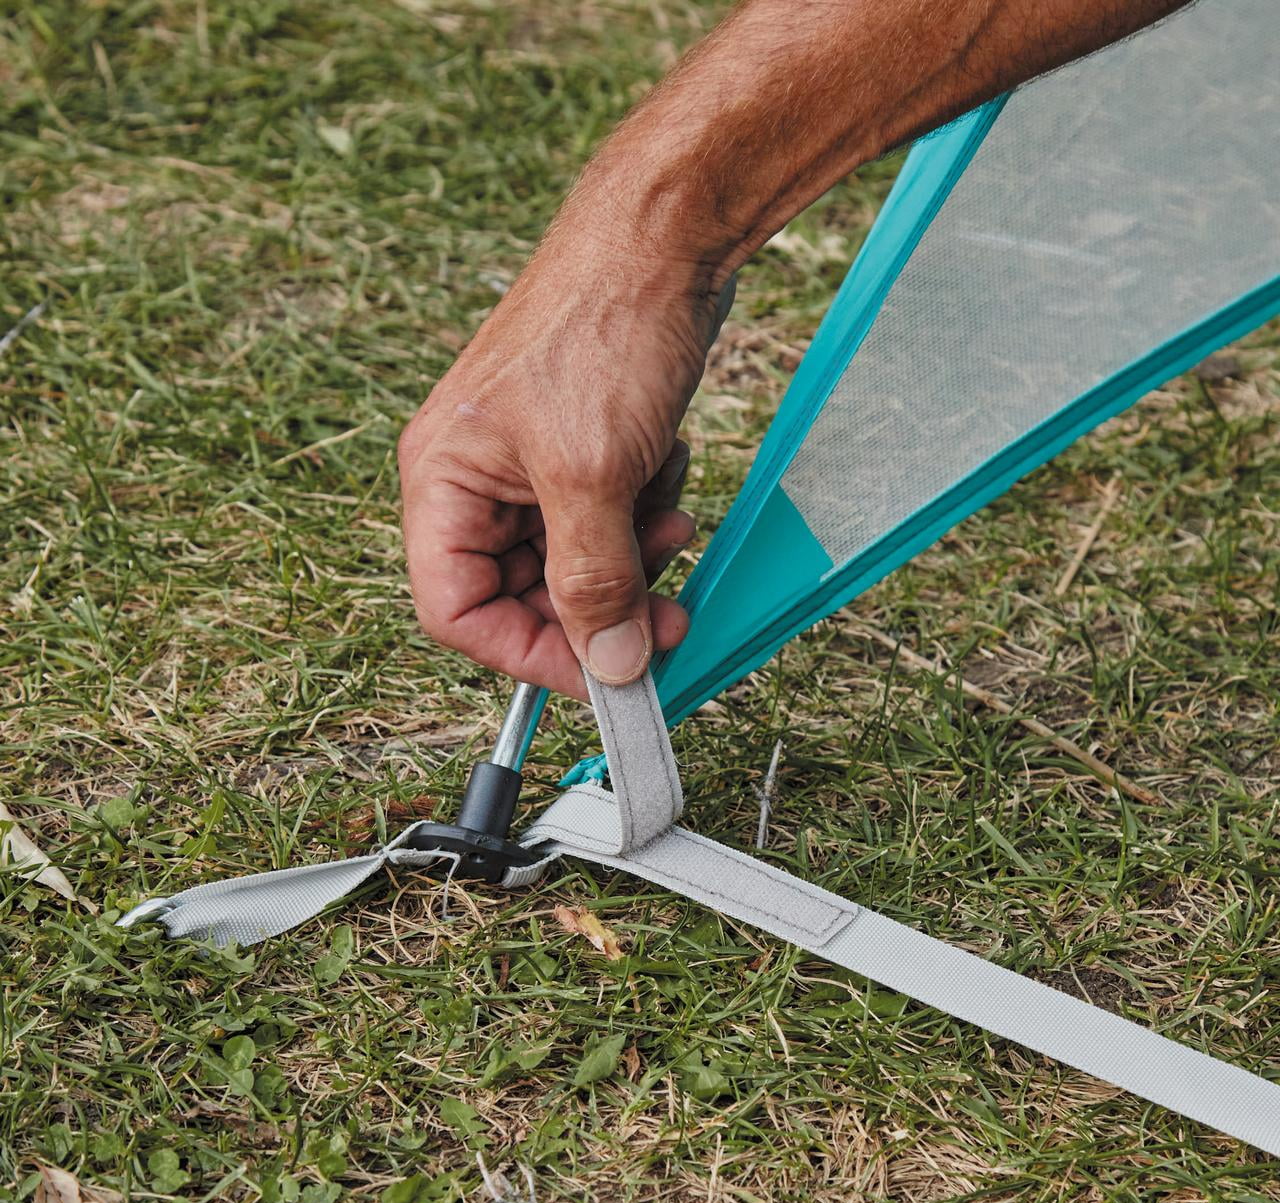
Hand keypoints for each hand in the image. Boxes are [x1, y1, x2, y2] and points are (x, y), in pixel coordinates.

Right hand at [398, 228, 732, 699]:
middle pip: (523, 595)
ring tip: (669, 519)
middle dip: (600, 606)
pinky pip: (608, 518)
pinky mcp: (583, 448)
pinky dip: (644, 511)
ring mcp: (530, 464)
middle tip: (668, 616)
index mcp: (442, 481)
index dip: (529, 655)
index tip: (604, 674)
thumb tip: (610, 668)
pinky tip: (666, 466)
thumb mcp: (592, 474)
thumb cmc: (604, 329)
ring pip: (575, 561)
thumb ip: (594, 580)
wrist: (668, 236)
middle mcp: (476, 480)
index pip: (457, 611)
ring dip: (631, 557)